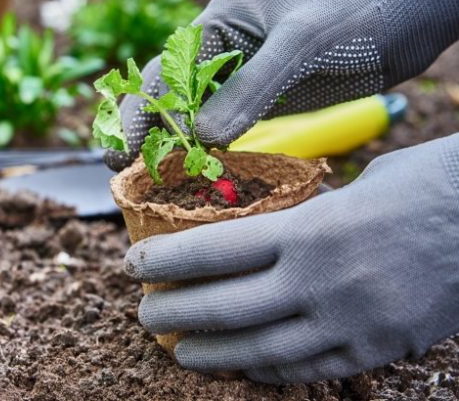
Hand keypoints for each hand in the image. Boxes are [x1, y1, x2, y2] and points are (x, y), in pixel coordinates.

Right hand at [105, 0, 458, 170]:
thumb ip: (252, 89)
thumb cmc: (354, 17)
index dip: (142, 110)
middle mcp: (223, 47)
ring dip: (172, 143)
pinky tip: (197, 172)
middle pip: (169, 93)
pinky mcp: (262, 98)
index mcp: (219, 21)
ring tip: (149, 180)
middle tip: (120, 169)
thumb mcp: (301, 45)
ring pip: (193, 113)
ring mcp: (241, 74)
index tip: (123, 148)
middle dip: (144, 129)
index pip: (166, 70)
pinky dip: (207, 149)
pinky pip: (225, 126)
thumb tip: (204, 139)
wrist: (407, 18)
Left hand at [124, 134, 458, 382]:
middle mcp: (321, 282)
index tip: (132, 264)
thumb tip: (269, 231)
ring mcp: (350, 323)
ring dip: (212, 354)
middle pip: (226, 308)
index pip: (215, 250)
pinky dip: (269, 372)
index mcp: (310, 229)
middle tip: (145, 315)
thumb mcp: (355, 187)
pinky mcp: (378, 349)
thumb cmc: (426, 186)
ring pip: (261, 351)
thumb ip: (306, 215)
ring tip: (180, 351)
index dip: (165, 260)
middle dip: (175, 313)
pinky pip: (310, 370)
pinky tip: (245, 369)